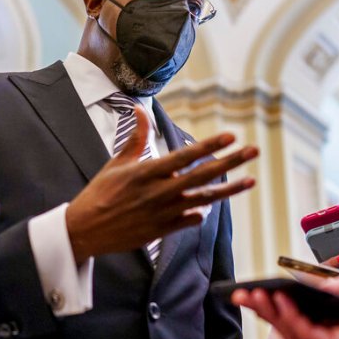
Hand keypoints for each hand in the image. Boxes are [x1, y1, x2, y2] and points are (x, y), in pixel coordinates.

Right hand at [65, 106, 257, 262]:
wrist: (84, 230)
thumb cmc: (100, 192)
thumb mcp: (117, 162)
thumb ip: (136, 136)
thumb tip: (139, 107)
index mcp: (147, 172)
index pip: (185, 156)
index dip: (210, 146)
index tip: (231, 136)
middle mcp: (159, 192)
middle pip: (202, 176)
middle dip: (231, 162)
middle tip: (253, 151)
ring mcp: (163, 213)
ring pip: (203, 200)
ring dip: (229, 191)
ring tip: (251, 181)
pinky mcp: (161, 231)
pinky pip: (190, 220)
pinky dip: (201, 213)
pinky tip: (212, 207)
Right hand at [232, 256, 338, 338]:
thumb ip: (331, 286)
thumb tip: (306, 288)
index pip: (301, 314)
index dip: (274, 303)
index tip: (251, 289)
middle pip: (293, 326)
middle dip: (264, 309)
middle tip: (240, 293)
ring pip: (297, 334)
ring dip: (272, 314)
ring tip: (254, 295)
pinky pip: (310, 337)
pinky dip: (290, 319)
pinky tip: (279, 300)